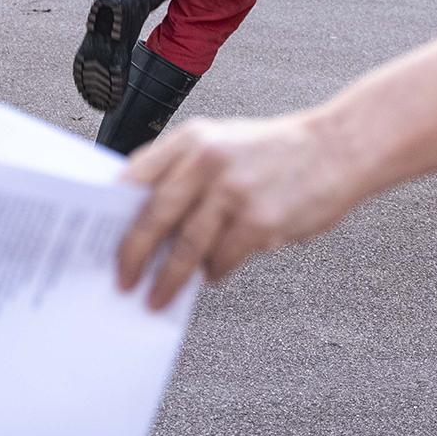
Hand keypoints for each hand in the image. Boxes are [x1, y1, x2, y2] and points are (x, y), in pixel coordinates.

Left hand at [114, 112, 362, 308]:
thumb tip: (143, 218)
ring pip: (186, 248)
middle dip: (133, 256)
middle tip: (123, 281)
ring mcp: (233, 192)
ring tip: (158, 296)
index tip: (98, 240)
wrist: (338, 149)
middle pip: (154, 218)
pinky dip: (213, 272)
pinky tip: (212, 274)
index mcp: (193, 139)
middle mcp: (208, 161)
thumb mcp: (224, 141)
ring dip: (169, 279)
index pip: (136, 176)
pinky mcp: (258, 222)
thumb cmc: (276, 151)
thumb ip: (185, 170)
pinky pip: (221, 260)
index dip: (112, 212)